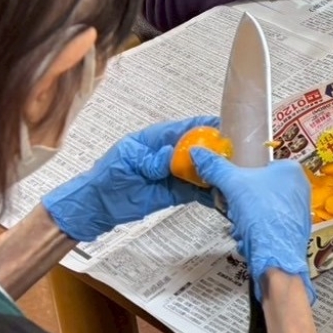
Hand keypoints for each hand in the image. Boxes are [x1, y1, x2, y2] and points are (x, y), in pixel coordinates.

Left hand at [42, 115, 218, 241]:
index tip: (225, 126)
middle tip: (236, 154)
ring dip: (216, 172)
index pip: (186, 128)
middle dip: (217, 150)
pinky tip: (221, 195)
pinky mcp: (175, 193)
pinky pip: (196, 190)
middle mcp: (169, 154)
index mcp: (156, 139)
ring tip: (234, 176)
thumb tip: (173, 154)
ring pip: (201, 170)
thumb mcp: (127, 163)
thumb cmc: (105, 177)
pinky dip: (209, 192)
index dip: (206, 126)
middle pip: (199, 148)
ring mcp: (173, 174)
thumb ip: (151, 159)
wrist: (96, 206)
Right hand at [191, 148, 314, 303]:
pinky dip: (256, 232)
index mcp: (291, 170)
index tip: (231, 188)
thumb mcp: (233, 185)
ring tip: (240, 228)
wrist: (276, 259)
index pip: (260, 165)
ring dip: (246, 219)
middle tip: (234, 210)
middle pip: (259, 188)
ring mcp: (299, 211)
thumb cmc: (261, 215)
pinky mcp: (294, 232)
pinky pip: (269, 226)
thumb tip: (198, 153)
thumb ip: (216, 168)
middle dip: (242, 203)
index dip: (242, 177)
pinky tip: (249, 240)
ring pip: (262, 209)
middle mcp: (300, 188)